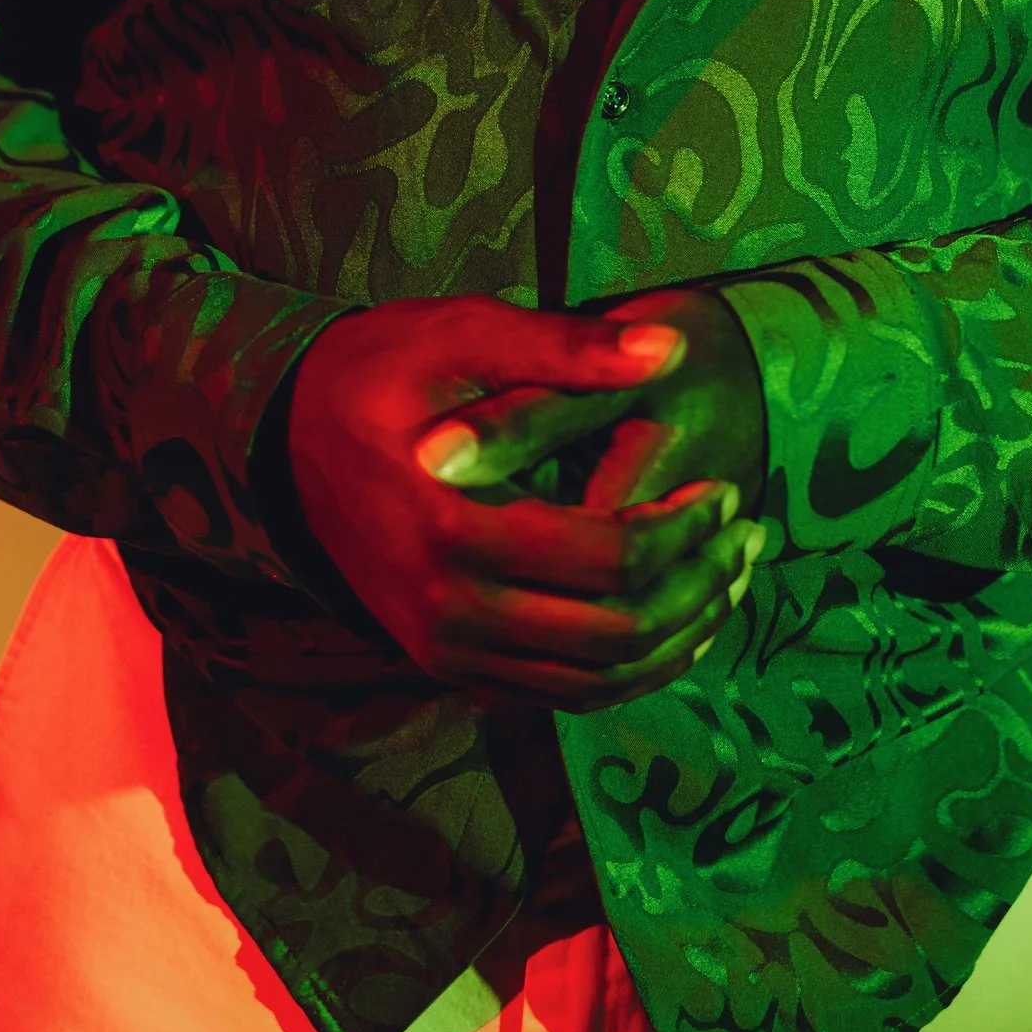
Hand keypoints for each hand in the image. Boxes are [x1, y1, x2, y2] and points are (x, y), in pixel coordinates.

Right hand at [285, 294, 767, 707]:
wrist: (283, 438)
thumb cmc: (379, 372)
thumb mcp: (461, 334)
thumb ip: (564, 349)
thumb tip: (667, 350)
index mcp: (451, 529)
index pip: (606, 556)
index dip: (684, 529)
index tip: (726, 491)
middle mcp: (446, 611)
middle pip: (614, 634)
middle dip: (699, 588)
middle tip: (748, 537)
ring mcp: (444, 650)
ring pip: (596, 683)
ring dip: (679, 638)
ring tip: (730, 579)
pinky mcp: (449, 665)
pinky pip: (562, 697)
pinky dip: (633, 673)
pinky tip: (676, 622)